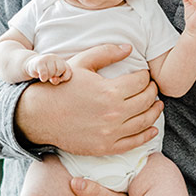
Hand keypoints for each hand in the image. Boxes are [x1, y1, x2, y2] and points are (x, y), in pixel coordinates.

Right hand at [14, 43, 162, 155]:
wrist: (39, 115)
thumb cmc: (60, 87)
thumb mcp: (81, 63)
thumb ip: (106, 53)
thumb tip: (129, 48)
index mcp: (110, 90)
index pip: (141, 81)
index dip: (146, 76)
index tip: (143, 75)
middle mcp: (114, 113)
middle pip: (147, 100)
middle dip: (152, 91)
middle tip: (151, 87)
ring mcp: (111, 132)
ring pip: (145, 121)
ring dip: (154, 111)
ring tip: (156, 105)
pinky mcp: (106, 147)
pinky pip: (134, 142)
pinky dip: (147, 135)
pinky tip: (151, 128)